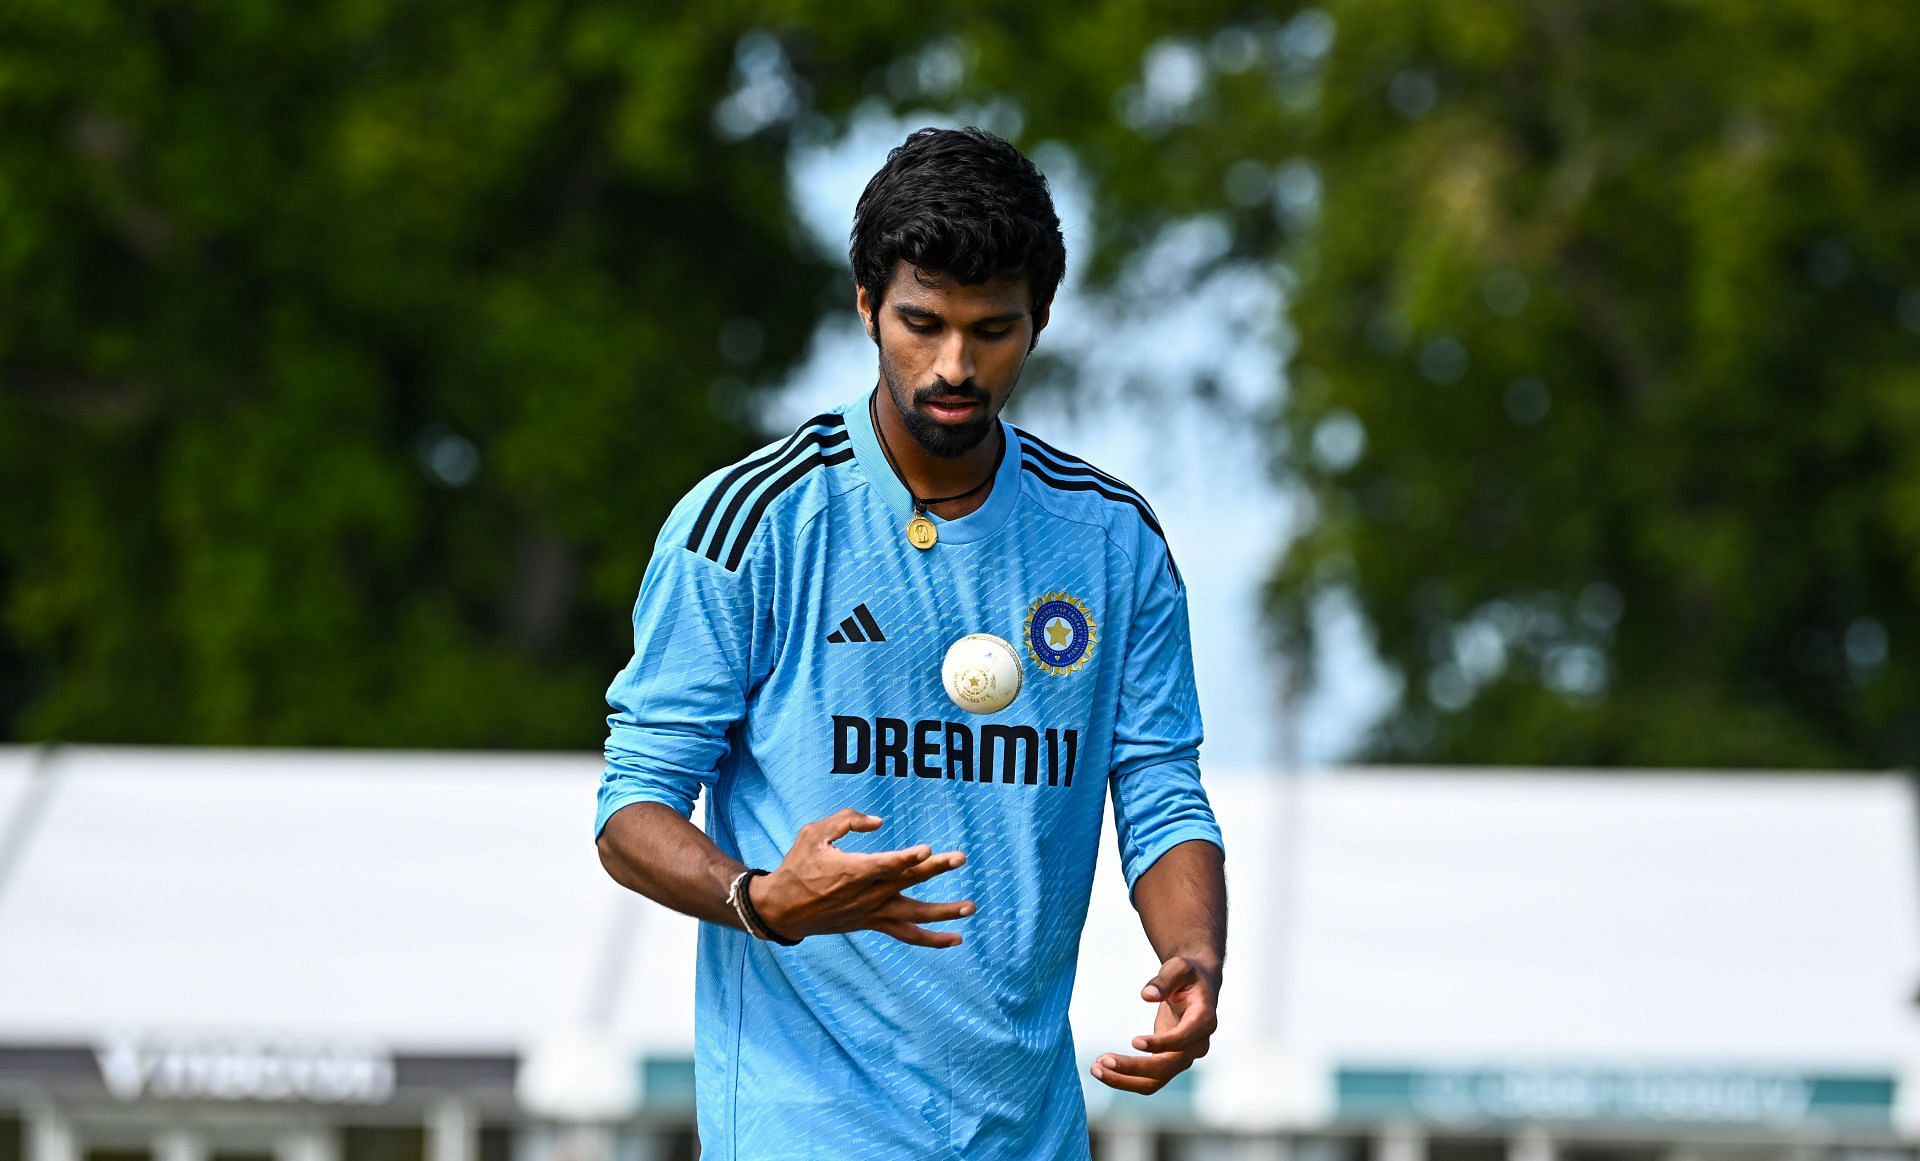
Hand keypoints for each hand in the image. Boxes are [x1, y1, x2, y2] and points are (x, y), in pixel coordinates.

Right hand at [750, 808, 973, 947]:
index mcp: (852, 871)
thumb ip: (847, 820)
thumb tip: (878, 822)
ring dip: (944, 912)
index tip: (926, 849)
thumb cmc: (798, 867)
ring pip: (914, 915)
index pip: (885, 865)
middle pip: (907, 881)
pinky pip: (906, 934)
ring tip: (970, 907)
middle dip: (935, 868)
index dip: (906, 858)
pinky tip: (955, 939)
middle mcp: (867, 894)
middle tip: (960, 857)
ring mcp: (872, 912)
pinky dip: (931, 940)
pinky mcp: (873, 923)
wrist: (783, 909)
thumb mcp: (813, 834)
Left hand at [1090, 955, 1219, 1093]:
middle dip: (1134, 1067)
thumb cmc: (1188, 974)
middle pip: (1167, 1067)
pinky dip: (1125, 1077)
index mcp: (1204, 1020)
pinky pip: (1148, 1078)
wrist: (1197, 985)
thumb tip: (1147, 995)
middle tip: (1104, 1060)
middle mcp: (1197, 1044)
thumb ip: (1164, 981)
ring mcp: (1184, 1056)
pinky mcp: (1169, 1061)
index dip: (1161, 1044)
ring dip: (1124, 1079)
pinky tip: (1104, 1068)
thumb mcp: (1179, 968)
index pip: (1183, 1040)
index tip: (1134, 1041)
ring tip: (1096, 1069)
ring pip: (1155, 1080)